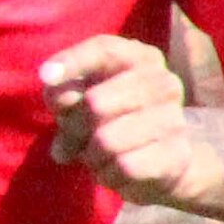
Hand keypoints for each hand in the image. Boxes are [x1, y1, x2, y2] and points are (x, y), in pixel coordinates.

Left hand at [43, 35, 219, 205]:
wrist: (162, 160)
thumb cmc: (110, 120)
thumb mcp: (81, 102)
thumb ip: (64, 95)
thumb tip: (60, 99)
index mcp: (142, 59)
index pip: (105, 49)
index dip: (73, 61)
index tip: (46, 76)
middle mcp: (164, 82)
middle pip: (94, 102)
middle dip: (73, 126)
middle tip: (75, 137)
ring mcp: (175, 118)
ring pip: (105, 140)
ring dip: (89, 154)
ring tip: (96, 155)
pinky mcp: (176, 155)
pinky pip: (122, 167)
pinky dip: (106, 174)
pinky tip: (114, 169)